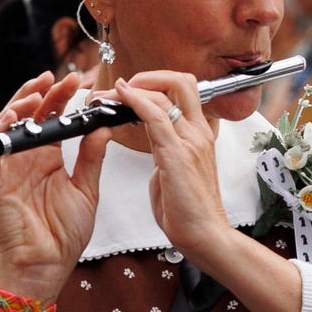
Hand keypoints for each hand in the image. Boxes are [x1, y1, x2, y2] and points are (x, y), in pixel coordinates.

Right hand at [0, 72, 104, 299]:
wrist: (47, 267)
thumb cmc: (64, 235)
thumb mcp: (86, 192)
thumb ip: (91, 159)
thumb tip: (102, 128)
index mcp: (49, 159)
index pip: (53, 119)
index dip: (63, 98)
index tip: (80, 82)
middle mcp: (27, 159)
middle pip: (30, 116)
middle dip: (44, 93)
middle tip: (61, 78)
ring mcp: (8, 169)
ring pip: (6, 126)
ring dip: (19, 105)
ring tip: (38, 91)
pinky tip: (10, 119)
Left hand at [109, 71, 239, 267]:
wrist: (204, 235)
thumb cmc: (187, 209)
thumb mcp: (173, 170)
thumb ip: (166, 151)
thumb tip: (155, 142)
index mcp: (198, 134)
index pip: (183, 90)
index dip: (154, 82)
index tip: (128, 90)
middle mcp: (198, 131)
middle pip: (180, 80)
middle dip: (147, 76)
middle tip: (120, 88)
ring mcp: (191, 140)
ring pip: (166, 92)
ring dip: (131, 88)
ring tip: (107, 95)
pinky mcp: (178, 154)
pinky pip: (154, 116)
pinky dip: (134, 101)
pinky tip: (118, 99)